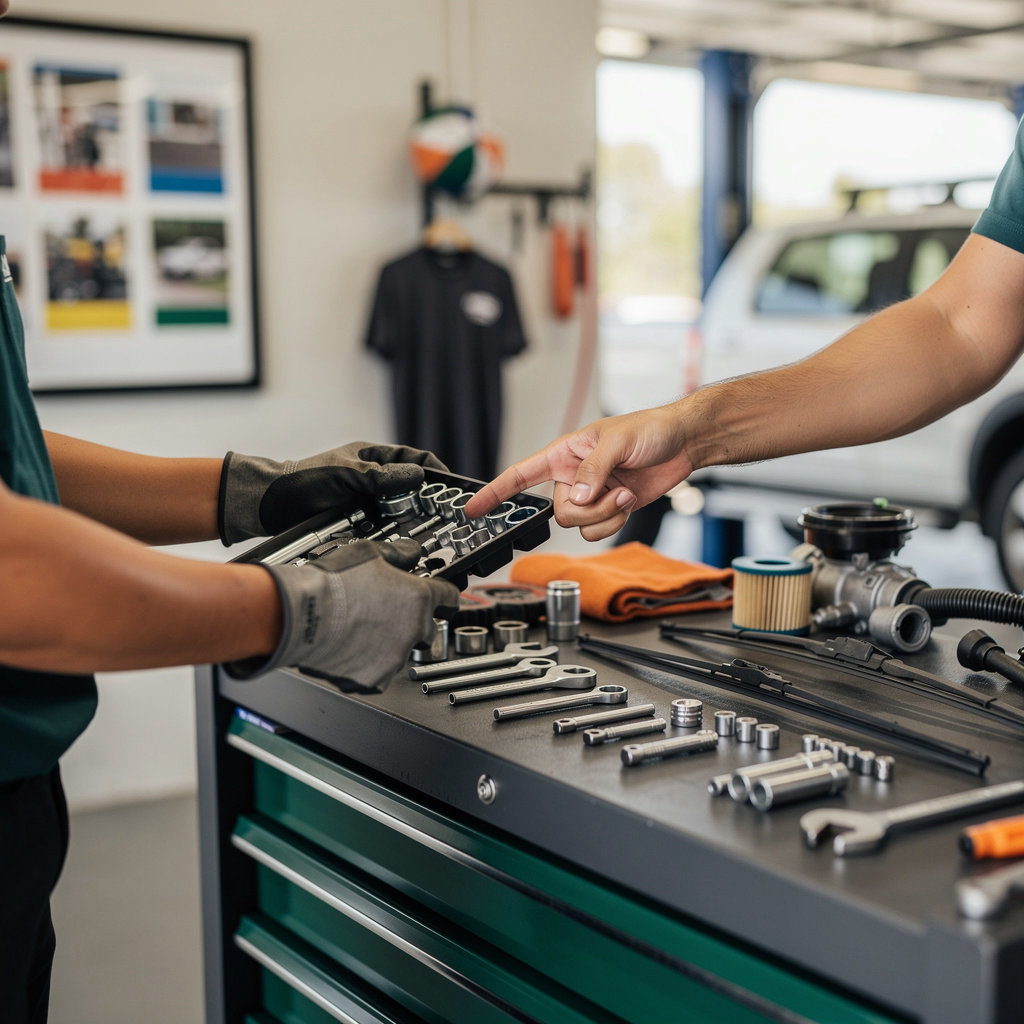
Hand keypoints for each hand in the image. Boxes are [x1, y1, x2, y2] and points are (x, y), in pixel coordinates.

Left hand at [218, 441, 446, 543]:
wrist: (270, 506)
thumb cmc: (302, 481)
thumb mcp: (344, 474)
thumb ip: (379, 476)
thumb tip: (417, 476)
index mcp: (373, 458)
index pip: (416, 459)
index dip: (436, 471)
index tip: (452, 488)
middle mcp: (374, 480)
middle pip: (413, 488)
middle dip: (430, 500)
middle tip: (446, 515)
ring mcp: (368, 502)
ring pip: (402, 511)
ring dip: (414, 520)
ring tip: (430, 532)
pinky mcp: (360, 522)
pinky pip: (385, 528)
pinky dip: (396, 535)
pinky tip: (404, 544)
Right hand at [226, 538, 459, 691]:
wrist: (299, 615)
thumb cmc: (331, 584)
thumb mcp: (370, 552)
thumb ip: (399, 553)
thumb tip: (410, 551)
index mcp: (419, 599)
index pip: (450, 597)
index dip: (444, 593)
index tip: (439, 595)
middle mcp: (414, 630)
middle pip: (427, 627)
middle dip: (412, 620)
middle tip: (385, 611)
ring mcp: (395, 657)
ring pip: (400, 650)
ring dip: (387, 642)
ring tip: (359, 626)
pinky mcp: (374, 679)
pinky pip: (378, 672)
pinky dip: (367, 663)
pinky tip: (350, 646)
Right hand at [464, 405, 692, 541]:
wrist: (682, 444)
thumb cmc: (648, 430)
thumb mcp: (616, 441)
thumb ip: (592, 469)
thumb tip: (574, 497)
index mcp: (563, 454)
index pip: (520, 474)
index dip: (494, 492)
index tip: (473, 509)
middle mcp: (571, 477)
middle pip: (557, 512)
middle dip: (587, 509)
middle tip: (613, 490)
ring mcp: (590, 496)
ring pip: (578, 525)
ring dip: (605, 515)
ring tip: (624, 492)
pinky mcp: (609, 510)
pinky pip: (598, 531)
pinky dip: (614, 522)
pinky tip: (628, 502)